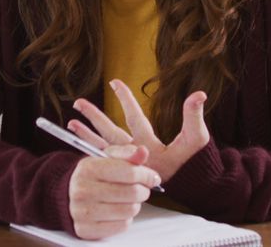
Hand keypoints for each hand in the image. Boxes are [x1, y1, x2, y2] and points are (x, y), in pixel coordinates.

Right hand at [68, 144, 160, 239]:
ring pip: (129, 210)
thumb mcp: (108, 157)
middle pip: (132, 193)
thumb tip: (143, 152)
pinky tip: (118, 210)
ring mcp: (83, 211)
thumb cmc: (93, 174)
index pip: (130, 173)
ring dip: (135, 204)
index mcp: (89, 168)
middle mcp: (83, 190)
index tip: (152, 177)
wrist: (68, 193)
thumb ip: (127, 153)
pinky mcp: (86, 229)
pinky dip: (126, 218)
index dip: (147, 175)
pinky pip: (122, 226)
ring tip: (128, 199)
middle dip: (143, 190)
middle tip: (141, 188)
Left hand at [69, 79, 209, 181]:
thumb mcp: (197, 139)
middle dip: (94, 117)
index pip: (135, 118)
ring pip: (103, 147)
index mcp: (150, 147)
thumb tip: (199, 94)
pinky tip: (79, 141)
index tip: (114, 82)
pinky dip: (90, 150)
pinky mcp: (124, 170)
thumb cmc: (192, 164)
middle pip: (110, 133)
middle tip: (78, 102)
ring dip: (86, 134)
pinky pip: (102, 159)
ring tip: (71, 122)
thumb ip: (194, 116)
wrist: (189, 188)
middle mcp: (135, 155)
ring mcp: (128, 164)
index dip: (125, 99)